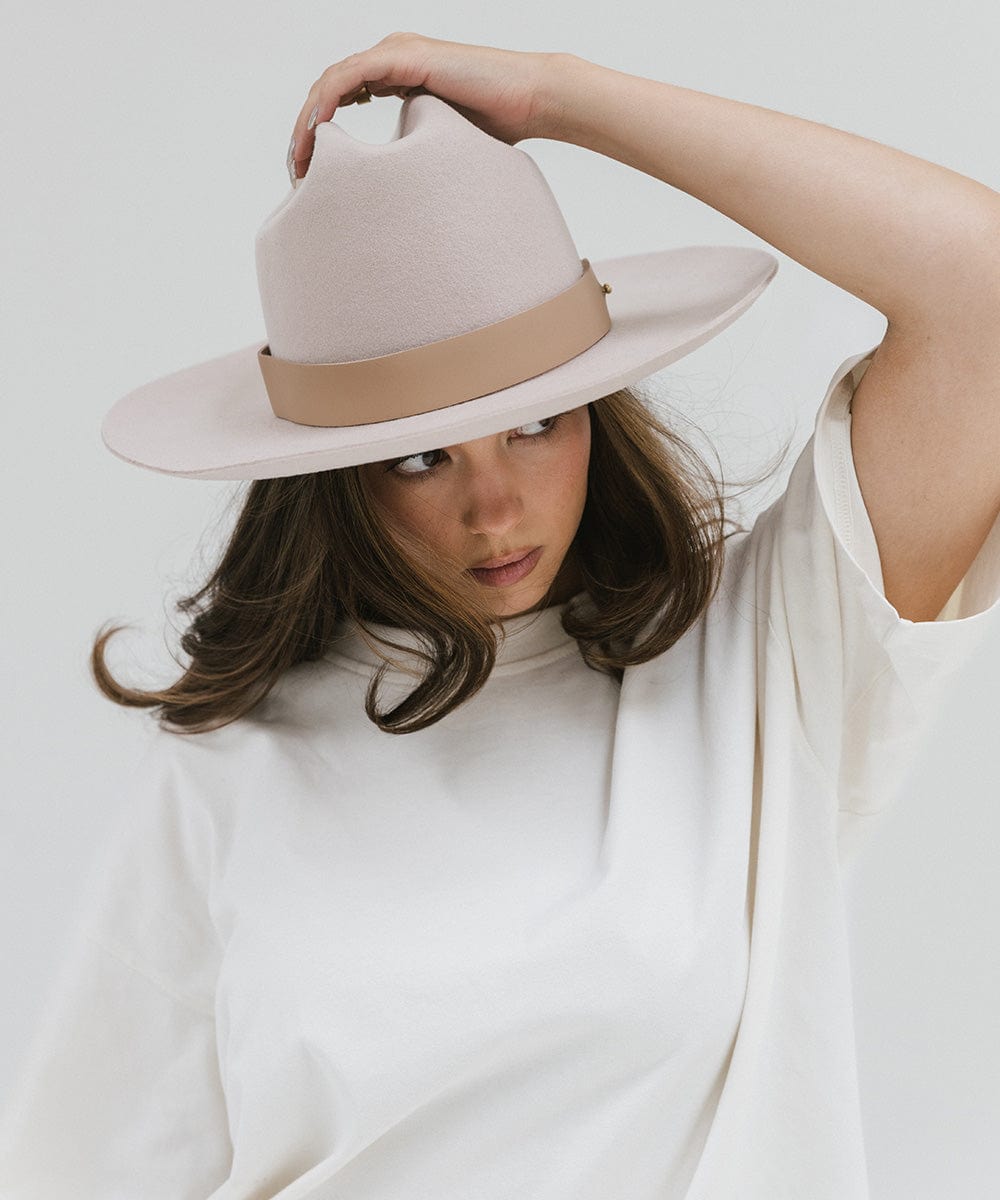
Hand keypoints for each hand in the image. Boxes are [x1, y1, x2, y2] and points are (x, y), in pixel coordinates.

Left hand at [288, 32, 565, 181]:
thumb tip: (392, 199)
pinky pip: (351, 77)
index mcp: (396, 76)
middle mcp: (390, 59)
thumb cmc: (496, 131)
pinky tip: (318, 132)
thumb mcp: (438, 148)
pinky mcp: (404, 58)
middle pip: (328, 91)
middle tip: (294, 173)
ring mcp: (396, 54)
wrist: (530, 103)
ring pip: (332, 82)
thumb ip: (410, 157)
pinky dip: (329, 103)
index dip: (318, 133)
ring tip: (300, 158)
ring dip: (309, 121)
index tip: (308, 174)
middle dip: (306, 131)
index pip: (340, 98)